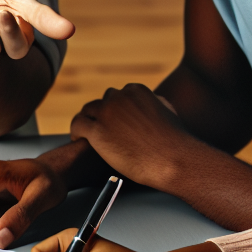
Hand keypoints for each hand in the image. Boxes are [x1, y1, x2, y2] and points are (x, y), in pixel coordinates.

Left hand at [69, 83, 189, 185]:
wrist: (174, 160)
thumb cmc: (175, 142)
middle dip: (103, 116)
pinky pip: (78, 125)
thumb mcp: (167, 111)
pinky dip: (76, 132)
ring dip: (87, 122)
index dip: (115, 110)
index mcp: (136, 90)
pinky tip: (78, 140)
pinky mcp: (97, 132)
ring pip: (87, 112)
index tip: (115, 121)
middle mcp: (119, 97)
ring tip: (85, 135)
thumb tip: (151, 102)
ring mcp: (107, 113)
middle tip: (102, 130)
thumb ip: (154, 103)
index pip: (118, 95)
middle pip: (103, 102)